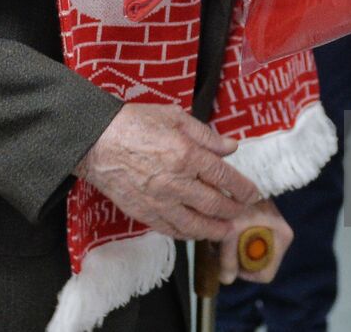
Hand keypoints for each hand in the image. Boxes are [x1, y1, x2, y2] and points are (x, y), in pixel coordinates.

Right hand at [76, 104, 258, 240]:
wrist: (98, 141)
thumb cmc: (135, 123)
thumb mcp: (175, 117)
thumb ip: (206, 135)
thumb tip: (230, 147)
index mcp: (186, 154)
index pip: (223, 176)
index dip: (242, 187)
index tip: (252, 193)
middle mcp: (176, 181)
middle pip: (214, 203)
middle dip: (233, 210)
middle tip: (242, 211)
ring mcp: (159, 201)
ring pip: (194, 223)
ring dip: (215, 229)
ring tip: (226, 230)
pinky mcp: (144, 212)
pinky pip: (171, 230)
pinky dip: (187, 234)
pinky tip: (195, 233)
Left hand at [218, 199, 292, 284]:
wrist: (243, 175)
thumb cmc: (241, 198)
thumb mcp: (233, 228)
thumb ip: (228, 256)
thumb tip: (226, 280)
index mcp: (283, 238)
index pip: (266, 273)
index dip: (245, 273)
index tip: (230, 261)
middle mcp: (280, 237)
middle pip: (255, 265)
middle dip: (236, 260)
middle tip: (221, 246)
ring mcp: (271, 232)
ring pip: (248, 255)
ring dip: (232, 250)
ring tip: (221, 234)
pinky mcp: (261, 226)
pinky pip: (246, 244)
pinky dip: (233, 241)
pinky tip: (224, 229)